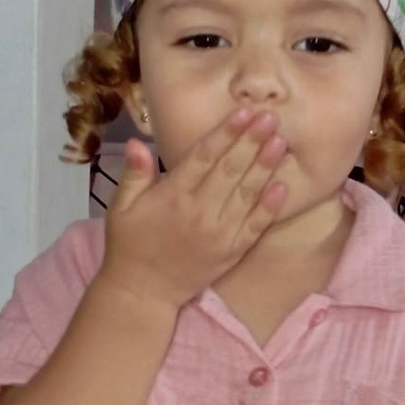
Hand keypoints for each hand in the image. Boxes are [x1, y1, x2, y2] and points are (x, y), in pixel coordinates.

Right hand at [97, 109, 287, 308]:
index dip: (225, 134)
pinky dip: (269, 207)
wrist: (143, 292)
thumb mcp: (121, 206)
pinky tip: (283, 186)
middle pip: (230, 170)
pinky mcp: (232, 252)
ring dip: (265, 167)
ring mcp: (220, 234)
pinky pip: (255, 226)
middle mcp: (199, 212)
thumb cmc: (130, 244)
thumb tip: (138, 141)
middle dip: (252, 142)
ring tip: (281, 142)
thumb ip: (134, 173)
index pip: (203, 158)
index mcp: (173, 196)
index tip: (244, 113)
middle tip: (271, 117)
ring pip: (247, 194)